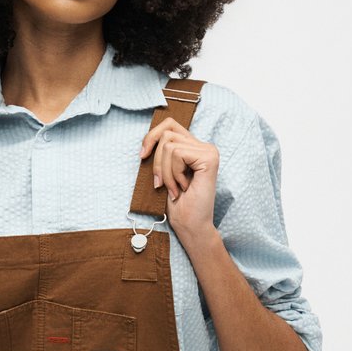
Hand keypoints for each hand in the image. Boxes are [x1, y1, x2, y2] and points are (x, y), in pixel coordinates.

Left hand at [140, 116, 219, 240]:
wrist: (189, 225)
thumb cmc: (176, 203)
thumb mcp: (163, 172)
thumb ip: (161, 152)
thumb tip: (148, 137)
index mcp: (193, 147)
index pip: (168, 124)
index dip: (151, 136)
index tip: (142, 156)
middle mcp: (204, 146)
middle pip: (166, 133)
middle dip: (157, 160)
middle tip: (161, 183)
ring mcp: (209, 151)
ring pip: (170, 145)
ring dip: (165, 171)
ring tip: (175, 188)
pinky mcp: (209, 158)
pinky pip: (177, 154)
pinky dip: (173, 173)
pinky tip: (183, 187)